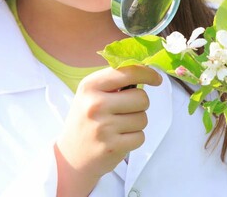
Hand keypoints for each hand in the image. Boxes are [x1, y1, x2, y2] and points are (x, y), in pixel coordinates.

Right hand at [54, 65, 161, 195]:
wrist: (70, 157)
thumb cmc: (86, 120)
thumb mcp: (91, 94)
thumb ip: (115, 80)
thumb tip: (146, 70)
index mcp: (90, 86)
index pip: (128, 72)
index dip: (147, 73)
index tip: (156, 79)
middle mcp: (95, 104)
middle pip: (141, 98)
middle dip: (139, 105)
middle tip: (125, 111)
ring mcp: (103, 127)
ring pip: (143, 119)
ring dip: (136, 123)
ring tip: (118, 126)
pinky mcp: (112, 147)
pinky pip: (140, 137)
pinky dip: (134, 139)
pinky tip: (118, 139)